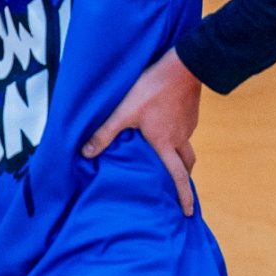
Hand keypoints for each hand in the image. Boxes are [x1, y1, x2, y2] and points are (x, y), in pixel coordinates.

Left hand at [82, 47, 202, 215]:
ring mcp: (188, 125)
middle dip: (184, 179)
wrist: (184, 64)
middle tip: (180, 189)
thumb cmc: (153, 87)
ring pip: (185, 148)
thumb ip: (104, 133)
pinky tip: (167, 131)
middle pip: (186, 165)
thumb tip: (85, 154)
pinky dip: (178, 138)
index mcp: (165, 144)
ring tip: (169, 161)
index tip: (188, 211)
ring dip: (180, 158)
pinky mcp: (190, 113)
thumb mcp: (123, 111)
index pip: (177, 176)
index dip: (184, 196)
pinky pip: (185, 132)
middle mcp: (180, 138)